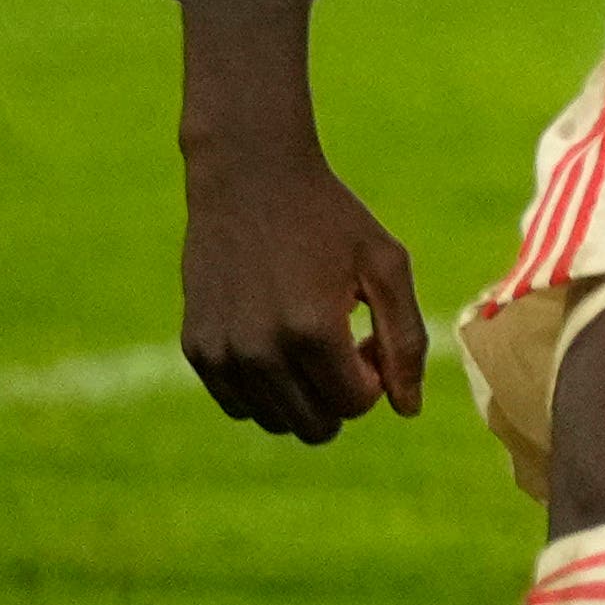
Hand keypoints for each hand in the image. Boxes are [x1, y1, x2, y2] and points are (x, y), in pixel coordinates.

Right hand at [173, 0, 422, 444]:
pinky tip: (277, 339)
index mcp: (312, 331)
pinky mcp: (197, 349)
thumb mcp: (386, 266)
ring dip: (303, 395)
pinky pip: (240, 406)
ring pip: (277, 422)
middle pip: (316, 425)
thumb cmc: (330, 220)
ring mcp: (221, 353)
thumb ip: (406, 341)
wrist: (249, 179)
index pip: (357, 405)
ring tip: (311, 340)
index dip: (376, 378)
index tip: (368, 336)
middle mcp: (259, 351)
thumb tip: (407, 411)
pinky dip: (266, 389)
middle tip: (344, 342)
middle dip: (341, 394)